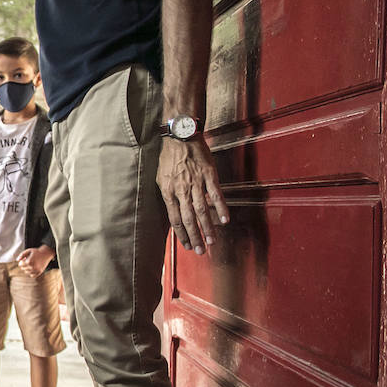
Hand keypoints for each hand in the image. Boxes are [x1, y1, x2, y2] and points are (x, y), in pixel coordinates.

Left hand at [15, 246, 52, 277]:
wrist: (46, 253)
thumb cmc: (36, 252)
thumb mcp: (28, 250)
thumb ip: (22, 254)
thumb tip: (17, 260)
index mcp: (29, 262)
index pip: (20, 265)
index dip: (22, 261)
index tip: (25, 258)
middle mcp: (33, 267)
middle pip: (23, 268)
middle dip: (24, 264)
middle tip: (29, 260)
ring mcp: (36, 270)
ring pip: (27, 272)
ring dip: (27, 268)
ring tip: (32, 263)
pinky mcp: (39, 272)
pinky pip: (32, 275)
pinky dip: (31, 272)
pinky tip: (33, 267)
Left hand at [157, 137, 229, 255]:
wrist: (181, 136)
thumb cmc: (170, 157)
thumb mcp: (162, 178)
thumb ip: (169, 195)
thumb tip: (175, 211)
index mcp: (168, 192)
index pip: (175, 219)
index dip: (181, 234)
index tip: (186, 245)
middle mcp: (182, 190)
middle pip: (189, 219)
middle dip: (194, 237)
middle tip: (200, 250)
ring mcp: (196, 183)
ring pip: (202, 210)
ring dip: (207, 228)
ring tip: (212, 241)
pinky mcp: (209, 175)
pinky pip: (216, 195)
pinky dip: (221, 208)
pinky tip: (225, 220)